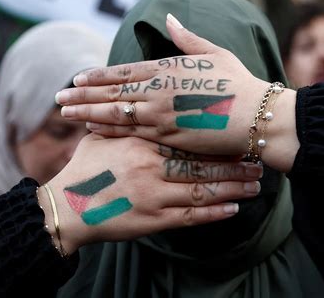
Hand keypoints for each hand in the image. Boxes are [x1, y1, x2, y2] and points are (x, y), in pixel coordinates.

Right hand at [38, 133, 262, 254]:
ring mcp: (154, 194)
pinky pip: (190, 216)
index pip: (187, 138)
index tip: (237, 134)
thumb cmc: (84, 170)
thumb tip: (139, 103)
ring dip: (231, 188)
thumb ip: (124, 121)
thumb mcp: (101, 138)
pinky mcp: (153, 220)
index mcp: (142, 144)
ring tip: (255, 185)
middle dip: (232, 164)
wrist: (66, 208)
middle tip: (256, 161)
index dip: (215, 137)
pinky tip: (234, 210)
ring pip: (202, 189)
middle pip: (201, 163)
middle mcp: (151, 167)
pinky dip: (214, 213)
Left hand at [56, 14, 270, 154]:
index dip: (96, 76)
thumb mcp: (214, 53)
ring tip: (64, 114)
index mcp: (168, 69)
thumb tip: (169, 18)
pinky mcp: (168, 136)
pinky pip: (132, 132)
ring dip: (86, 112)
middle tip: (57, 98)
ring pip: (114, 112)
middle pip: (111, 92)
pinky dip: (109, 129)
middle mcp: (158, 90)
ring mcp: (160, 114)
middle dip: (81, 95)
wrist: (257, 116)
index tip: (76, 79)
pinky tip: (91, 129)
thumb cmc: (239, 83)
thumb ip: (187, 38)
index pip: (123, 72)